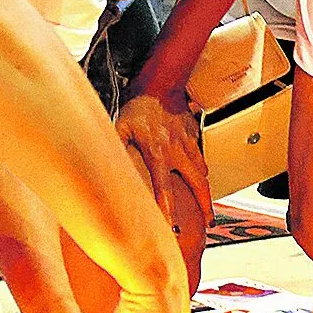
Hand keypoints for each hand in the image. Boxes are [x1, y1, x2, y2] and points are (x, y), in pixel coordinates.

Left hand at [115, 91, 209, 226]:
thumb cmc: (139, 107)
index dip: (168, 209)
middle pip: (198, 184)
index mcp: (158, 152)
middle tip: (208, 222)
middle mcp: (178, 151)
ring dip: (205, 191)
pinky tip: (200, 180)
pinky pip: (201, 158)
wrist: (161, 85)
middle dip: (205, 205)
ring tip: (207, 207)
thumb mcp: (120, 127)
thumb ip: (116, 150)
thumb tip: (104, 169)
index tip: (172, 226)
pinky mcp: (195, 137)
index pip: (164, 188)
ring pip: (203, 172)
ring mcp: (189, 144)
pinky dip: (202, 171)